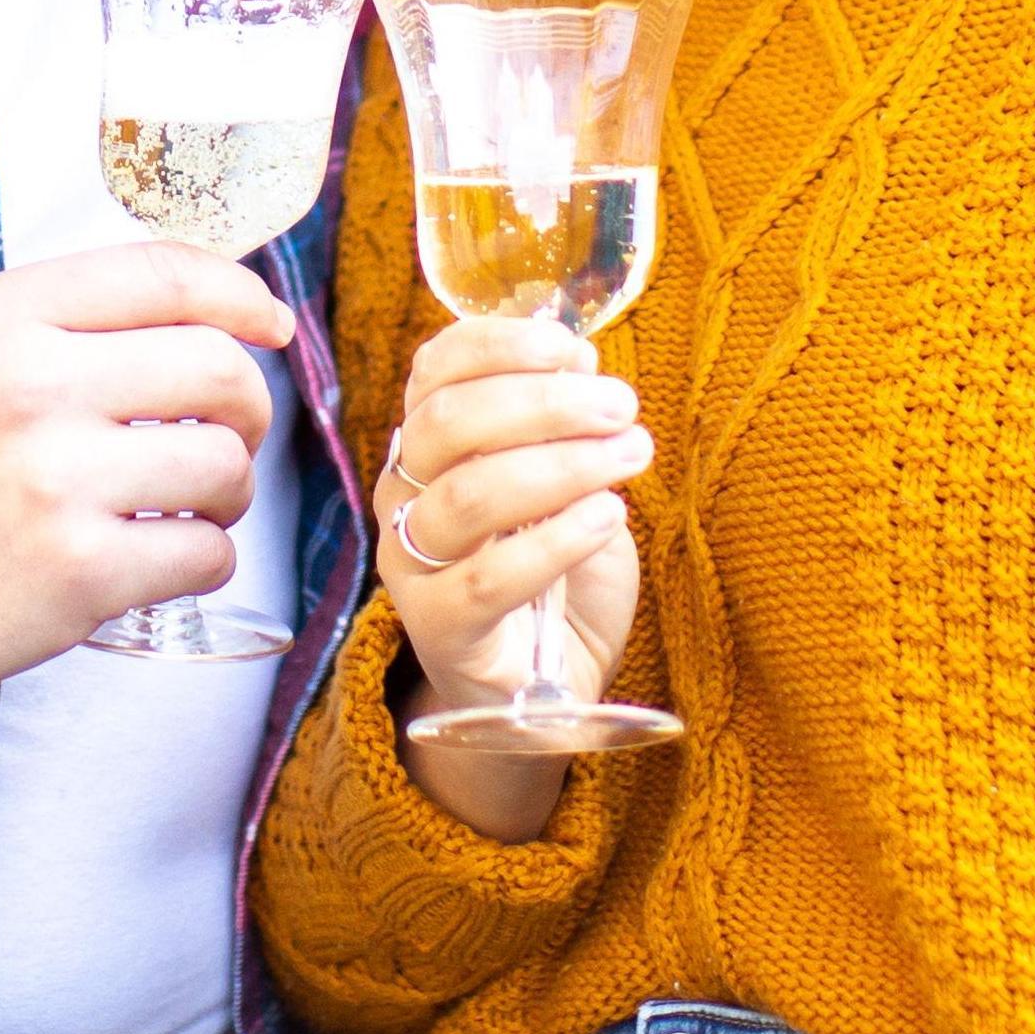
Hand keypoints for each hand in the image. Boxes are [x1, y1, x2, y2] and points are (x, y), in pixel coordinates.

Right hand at [0, 242, 287, 698]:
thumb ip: (69, 317)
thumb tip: (216, 309)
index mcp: (6, 317)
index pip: (166, 273)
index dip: (240, 295)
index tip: (270, 325)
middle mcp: (33, 387)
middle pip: (218, 368)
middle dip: (247, 405)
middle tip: (224, 434)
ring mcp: (56, 484)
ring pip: (225, 465)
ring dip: (230, 490)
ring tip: (191, 504)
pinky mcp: (76, 575)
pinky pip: (206, 554)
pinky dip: (201, 559)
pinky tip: (157, 558)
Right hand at [374, 315, 648, 723]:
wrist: (541, 688)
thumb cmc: (556, 570)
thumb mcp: (568, 485)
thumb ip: (564, 427)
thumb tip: (582, 362)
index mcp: (428, 444)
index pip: (435, 370)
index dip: (500, 345)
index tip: (574, 348)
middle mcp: (404, 494)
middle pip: (449, 423)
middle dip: (544, 403)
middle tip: (622, 406)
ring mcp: (410, 562)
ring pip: (469, 496)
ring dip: (563, 465)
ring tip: (630, 456)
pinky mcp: (438, 627)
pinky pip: (487, 579)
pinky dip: (557, 540)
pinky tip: (608, 518)